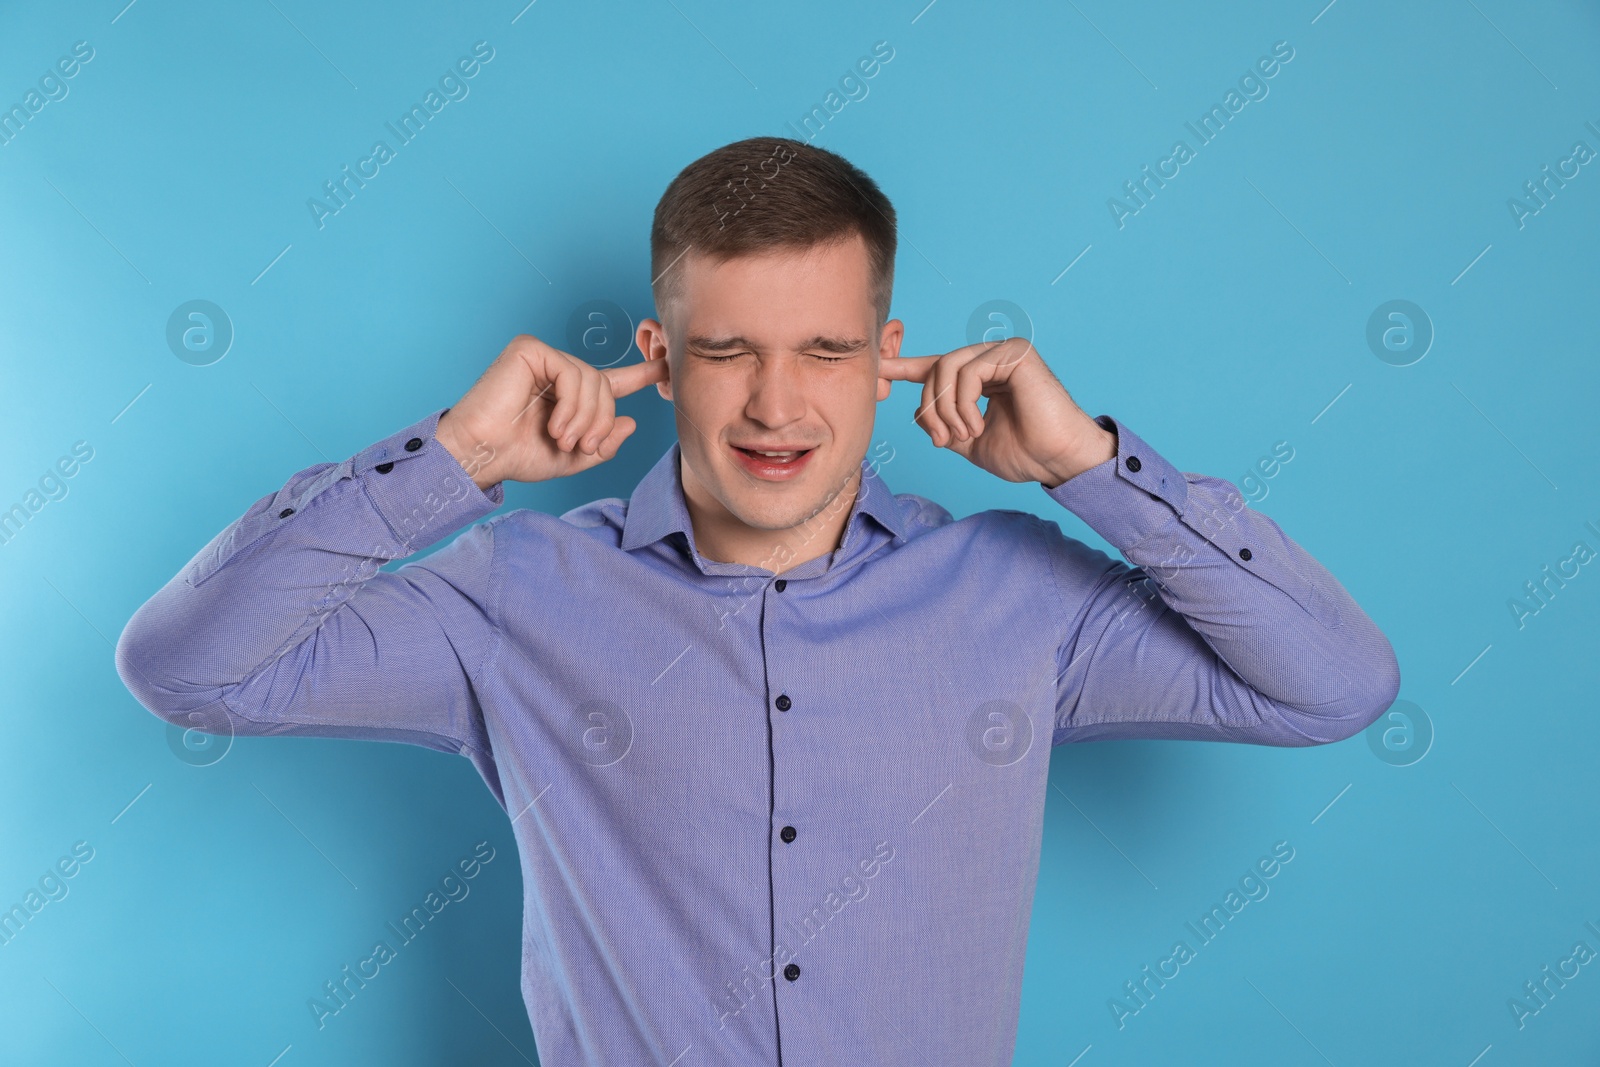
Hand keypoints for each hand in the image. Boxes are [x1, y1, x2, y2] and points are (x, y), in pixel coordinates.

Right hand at [435, 335, 667, 488]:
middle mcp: (559, 373)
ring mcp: (544, 357)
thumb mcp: (573, 459)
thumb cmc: (518, 456)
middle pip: (606, 386)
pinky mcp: (530, 349)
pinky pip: (572, 372)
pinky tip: (555, 425)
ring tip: (563, 439)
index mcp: (571, 396)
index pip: (612, 381)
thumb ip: (603, 444)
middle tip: (582, 446)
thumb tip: (631, 422)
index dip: (641, 375)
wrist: (482, 454)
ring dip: (585, 418)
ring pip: (593, 380)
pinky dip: (571, 404)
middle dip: (601, 421)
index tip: (666, 366)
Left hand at [877, 337, 1114, 486]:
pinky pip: (968, 371)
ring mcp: (1003, 352)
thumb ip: (943, 426)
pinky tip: (978, 425)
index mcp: (981, 377)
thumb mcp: (970, 442)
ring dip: (944, 408)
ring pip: (946, 367)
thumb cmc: (1024, 454)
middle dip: (929, 408)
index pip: (936, 367)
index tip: (878, 369)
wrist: (1057, 461)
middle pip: (935, 369)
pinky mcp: (1015, 353)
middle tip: (941, 439)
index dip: (905, 368)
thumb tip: (917, 412)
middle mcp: (991, 358)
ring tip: (963, 435)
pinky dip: (963, 404)